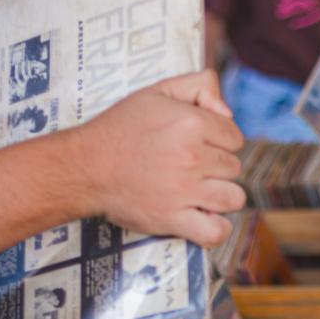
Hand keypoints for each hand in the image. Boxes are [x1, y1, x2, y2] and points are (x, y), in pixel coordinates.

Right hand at [72, 71, 244, 245]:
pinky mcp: (173, 219)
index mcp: (191, 123)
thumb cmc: (120, 129)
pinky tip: (206, 217)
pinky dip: (217, 228)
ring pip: (233, 198)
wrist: (85, 167)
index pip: (235, 138)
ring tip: (200, 192)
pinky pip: (215, 232)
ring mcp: (184, 191)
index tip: (200, 144)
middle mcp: (191, 157)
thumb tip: (228, 112)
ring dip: (220, 196)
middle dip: (217, 167)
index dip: (220, 141)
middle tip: (191, 167)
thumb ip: (199, 86)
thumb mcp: (157, 92)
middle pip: (233, 168)